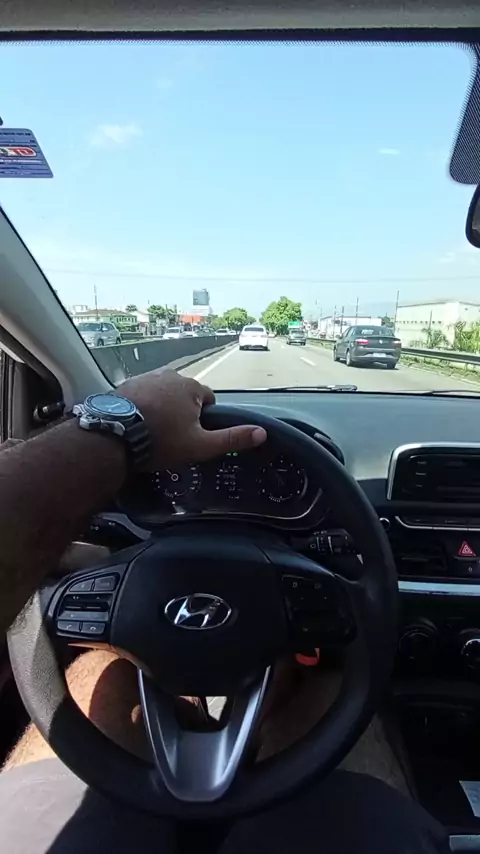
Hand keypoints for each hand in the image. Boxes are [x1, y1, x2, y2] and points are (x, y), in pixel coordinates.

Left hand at [117, 368, 266, 469]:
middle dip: (182, 411)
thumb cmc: (161, 441)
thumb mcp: (200, 446)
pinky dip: (142, 405)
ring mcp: (145, 377)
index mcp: (192, 387)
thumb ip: (231, 438)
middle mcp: (170, 375)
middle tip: (171, 436)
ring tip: (153, 431)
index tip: (192, 436)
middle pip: (184, 395)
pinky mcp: (125, 384)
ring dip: (162, 407)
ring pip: (163, 393)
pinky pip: (142, 394)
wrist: (114, 436)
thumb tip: (262, 432)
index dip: (203, 419)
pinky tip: (136, 423)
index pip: (208, 400)